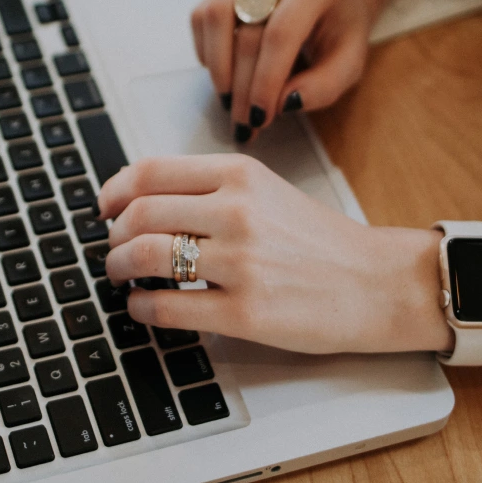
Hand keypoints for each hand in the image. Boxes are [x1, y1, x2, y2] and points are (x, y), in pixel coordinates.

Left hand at [98, 155, 452, 354]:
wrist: (376, 282)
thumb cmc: (319, 240)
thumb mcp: (267, 191)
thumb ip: (210, 188)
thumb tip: (142, 200)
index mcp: (240, 174)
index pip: (151, 171)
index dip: (114, 190)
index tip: (105, 206)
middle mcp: (238, 211)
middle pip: (140, 214)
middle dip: (113, 234)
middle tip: (112, 248)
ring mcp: (241, 262)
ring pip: (145, 256)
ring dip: (118, 267)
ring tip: (121, 275)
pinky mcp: (246, 312)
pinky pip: (167, 306)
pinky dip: (140, 307)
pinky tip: (141, 307)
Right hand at [191, 0, 370, 141]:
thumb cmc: (339, 28)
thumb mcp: (349, 61)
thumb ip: (323, 86)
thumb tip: (283, 103)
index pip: (281, 32)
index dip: (265, 80)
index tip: (259, 117)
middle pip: (248, 31)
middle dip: (243, 86)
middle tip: (244, 122)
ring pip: (216, 18)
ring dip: (219, 69)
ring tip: (230, 100)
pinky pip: (202, 17)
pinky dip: (209, 52)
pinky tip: (226, 73)